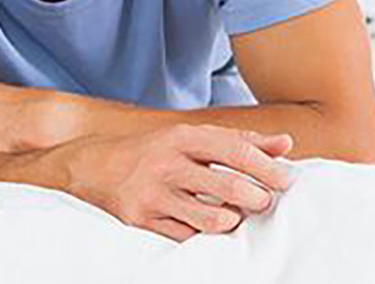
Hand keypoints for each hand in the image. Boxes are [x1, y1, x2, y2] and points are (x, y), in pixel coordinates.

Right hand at [68, 124, 295, 240]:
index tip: (286, 180)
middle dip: (257, 199)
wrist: (89, 166)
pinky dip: (202, 234)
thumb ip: (238, 140)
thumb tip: (285, 144)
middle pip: (230, 186)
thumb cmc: (151, 152)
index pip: (235, 150)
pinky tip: (203, 226)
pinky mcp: (141, 219)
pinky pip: (187, 236)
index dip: (267, 168)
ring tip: (234, 216)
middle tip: (262, 202)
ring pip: (212, 218)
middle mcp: (167, 163)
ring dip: (232, 221)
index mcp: (181, 137)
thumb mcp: (188, 137)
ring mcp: (153, 193)